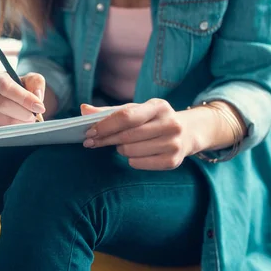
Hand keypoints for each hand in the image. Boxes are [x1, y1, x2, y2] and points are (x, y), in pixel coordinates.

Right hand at [0, 73, 45, 127]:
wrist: (15, 101)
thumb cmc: (23, 89)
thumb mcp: (32, 80)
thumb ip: (37, 83)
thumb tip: (37, 97)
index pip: (6, 87)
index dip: (24, 98)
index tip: (39, 107)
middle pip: (4, 105)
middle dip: (24, 113)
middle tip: (35, 116)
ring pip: (4, 120)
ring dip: (22, 123)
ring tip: (29, 120)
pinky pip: (2, 132)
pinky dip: (16, 131)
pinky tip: (21, 127)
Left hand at [81, 99, 196, 170]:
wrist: (186, 133)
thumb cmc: (152, 120)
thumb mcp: (135, 110)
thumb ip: (109, 111)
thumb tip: (83, 109)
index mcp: (159, 106)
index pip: (127, 116)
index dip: (105, 126)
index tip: (89, 132)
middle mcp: (170, 123)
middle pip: (127, 136)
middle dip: (105, 140)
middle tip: (92, 142)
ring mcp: (174, 143)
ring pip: (130, 151)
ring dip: (120, 149)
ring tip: (123, 145)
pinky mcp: (173, 161)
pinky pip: (138, 163)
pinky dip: (131, 160)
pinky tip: (135, 154)